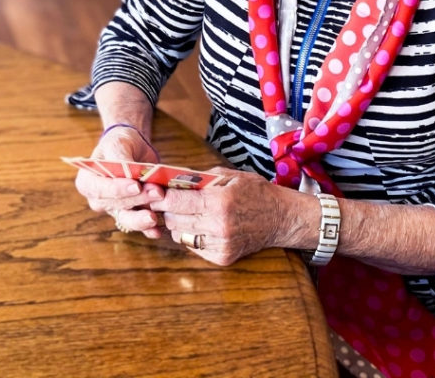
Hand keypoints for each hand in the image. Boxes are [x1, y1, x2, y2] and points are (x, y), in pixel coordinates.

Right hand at [75, 124, 164, 239]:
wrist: (133, 149)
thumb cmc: (120, 144)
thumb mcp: (117, 143)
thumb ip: (119, 156)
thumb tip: (126, 168)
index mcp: (87, 181)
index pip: (100, 189)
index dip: (118, 190)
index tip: (136, 186)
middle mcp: (98, 200)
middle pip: (116, 205)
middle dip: (137, 200)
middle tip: (157, 192)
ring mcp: (115, 209)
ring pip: (126, 219)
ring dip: (141, 219)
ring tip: (154, 217)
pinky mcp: (131, 215)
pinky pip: (138, 226)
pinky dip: (148, 230)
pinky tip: (157, 231)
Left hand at [155, 167, 311, 264]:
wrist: (280, 218)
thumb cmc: (254, 192)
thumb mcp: (227, 176)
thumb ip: (198, 178)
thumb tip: (170, 177)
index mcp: (218, 202)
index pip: (176, 202)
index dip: (161, 196)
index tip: (153, 191)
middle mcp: (218, 226)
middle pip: (174, 220)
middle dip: (166, 210)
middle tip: (165, 200)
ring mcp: (221, 245)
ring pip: (180, 235)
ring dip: (177, 223)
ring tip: (183, 212)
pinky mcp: (223, 258)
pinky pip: (193, 246)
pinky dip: (191, 235)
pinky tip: (199, 224)